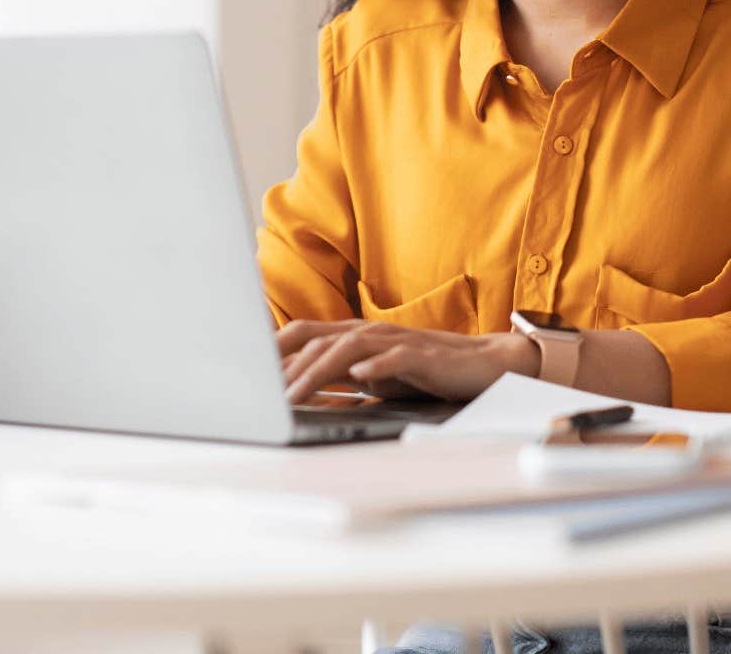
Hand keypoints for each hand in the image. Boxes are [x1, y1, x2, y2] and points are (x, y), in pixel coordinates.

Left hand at [275, 319, 539, 404]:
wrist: (486, 365)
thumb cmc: (428, 372)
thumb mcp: (376, 378)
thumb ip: (342, 380)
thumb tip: (301, 396)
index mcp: (357, 336)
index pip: (305, 334)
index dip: (273, 350)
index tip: (244, 371)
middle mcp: (372, 333)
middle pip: (318, 341)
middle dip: (286, 369)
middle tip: (261, 396)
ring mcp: (398, 341)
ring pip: (348, 349)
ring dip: (318, 372)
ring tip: (295, 394)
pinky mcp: (425, 355)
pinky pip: (396, 357)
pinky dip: (375, 367)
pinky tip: (359, 378)